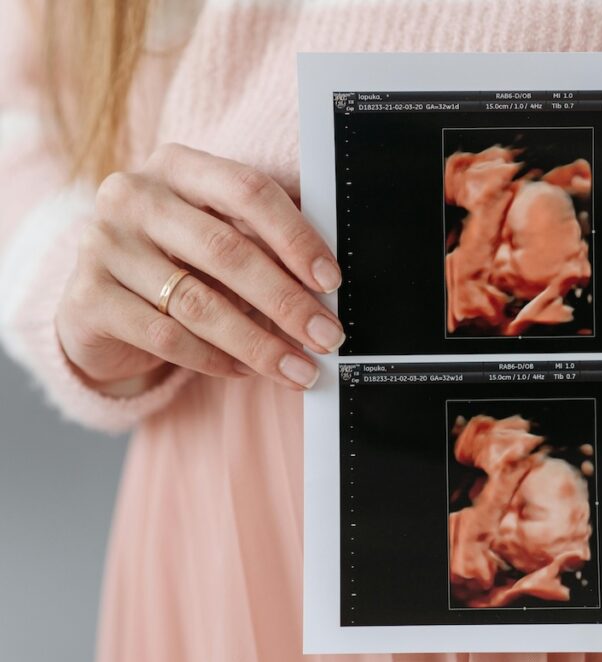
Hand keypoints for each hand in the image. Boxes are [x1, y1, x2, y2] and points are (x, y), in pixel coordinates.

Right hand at [56, 143, 343, 393]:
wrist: (100, 301)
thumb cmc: (177, 261)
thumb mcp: (220, 236)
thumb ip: (265, 244)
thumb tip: (327, 285)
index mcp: (178, 166)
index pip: (248, 190)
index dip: (295, 237)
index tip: (330, 280)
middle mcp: (134, 196)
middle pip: (226, 250)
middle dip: (286, 301)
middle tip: (325, 335)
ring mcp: (104, 245)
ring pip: (197, 302)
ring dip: (258, 342)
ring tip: (298, 366)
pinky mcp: (87, 298)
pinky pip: (165, 336)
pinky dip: (214, 359)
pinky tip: (246, 371)